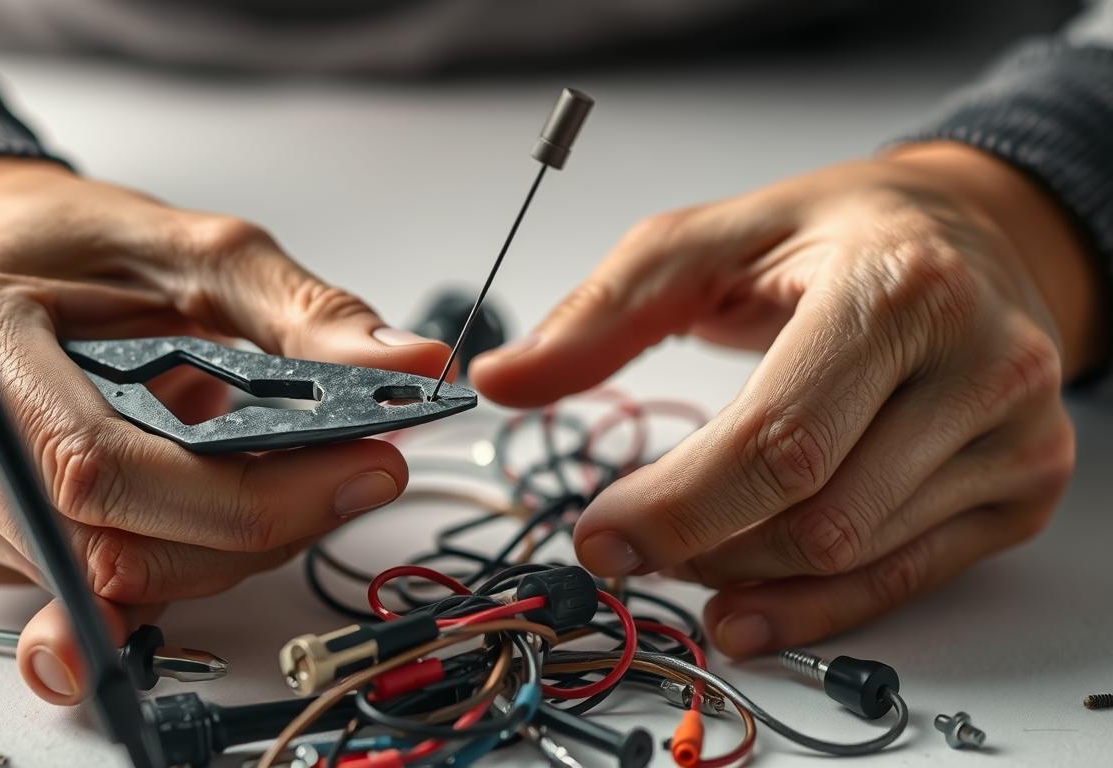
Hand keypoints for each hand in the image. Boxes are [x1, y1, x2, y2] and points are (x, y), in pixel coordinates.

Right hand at [0, 157, 449, 700]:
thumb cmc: (68, 244)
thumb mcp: (193, 249)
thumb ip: (302, 314)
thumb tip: (409, 366)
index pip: (104, 468)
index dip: (247, 498)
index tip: (361, 472)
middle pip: (110, 547)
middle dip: (254, 531)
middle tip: (341, 479)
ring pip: (102, 583)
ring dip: (213, 547)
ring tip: (256, 470)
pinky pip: (76, 584)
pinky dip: (158, 555)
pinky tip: (186, 502)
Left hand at [471, 143, 1102, 656]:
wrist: (972, 235)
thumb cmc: (834, 235)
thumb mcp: (707, 241)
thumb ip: (601, 314)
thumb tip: (502, 379)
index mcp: (896, 288)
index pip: (778, 439)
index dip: (675, 504)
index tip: (598, 534)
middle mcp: (979, 362)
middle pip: (815, 514)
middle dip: (698, 544)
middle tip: (625, 542)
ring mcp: (1014, 433)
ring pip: (851, 555)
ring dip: (743, 571)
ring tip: (686, 546)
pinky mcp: (1024, 486)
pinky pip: (905, 578)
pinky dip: (813, 607)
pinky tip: (745, 609)